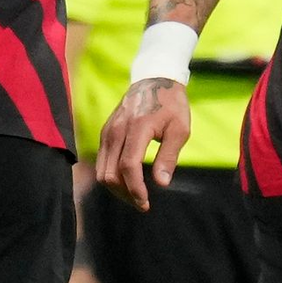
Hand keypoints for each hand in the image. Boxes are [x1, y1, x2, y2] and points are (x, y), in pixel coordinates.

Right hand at [96, 78, 189, 211]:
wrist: (154, 79)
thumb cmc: (171, 104)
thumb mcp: (180, 129)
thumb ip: (169, 156)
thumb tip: (161, 183)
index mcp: (137, 128)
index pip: (128, 167)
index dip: (135, 189)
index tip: (146, 203)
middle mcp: (117, 130)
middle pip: (110, 173)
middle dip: (125, 194)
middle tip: (142, 203)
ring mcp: (108, 131)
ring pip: (102, 170)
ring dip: (116, 188)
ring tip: (135, 195)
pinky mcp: (105, 132)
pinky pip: (102, 161)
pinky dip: (111, 175)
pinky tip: (127, 180)